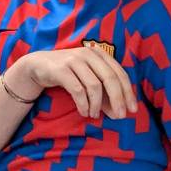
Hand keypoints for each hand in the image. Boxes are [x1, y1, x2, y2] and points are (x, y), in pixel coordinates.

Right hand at [10, 46, 138, 118]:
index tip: (133, 110)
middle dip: (117, 100)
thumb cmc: (68, 73)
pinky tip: (84, 112)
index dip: (128, 92)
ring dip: (97, 105)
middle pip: (110, 79)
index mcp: (98, 54)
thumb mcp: (88, 79)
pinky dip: (83, 104)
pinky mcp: (61, 69)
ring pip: (94, 86)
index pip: (119, 73)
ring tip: (94, 115)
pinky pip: (78, 90)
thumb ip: (104, 93)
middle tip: (119, 116)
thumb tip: (118, 113)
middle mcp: (87, 54)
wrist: (38, 65)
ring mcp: (73, 60)